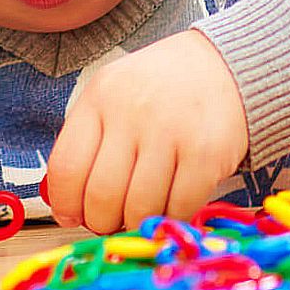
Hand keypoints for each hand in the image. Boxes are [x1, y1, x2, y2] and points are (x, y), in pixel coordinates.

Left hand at [46, 29, 248, 233]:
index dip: (65, 203)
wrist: (224, 66)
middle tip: (110, 220)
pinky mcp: (206, 153)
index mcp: (100, 96)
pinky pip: (178, 208)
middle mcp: (132, 112)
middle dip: (101, 221)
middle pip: (101, 196)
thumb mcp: (113, 95)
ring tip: (141, 213)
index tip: (72, 216)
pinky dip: (171, 217)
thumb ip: (88, 141)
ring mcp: (171, 132)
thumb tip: (67, 205)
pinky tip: (171, 204)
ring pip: (138, 208)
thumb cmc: (160, 88)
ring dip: (136, 223)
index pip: (66, 167)